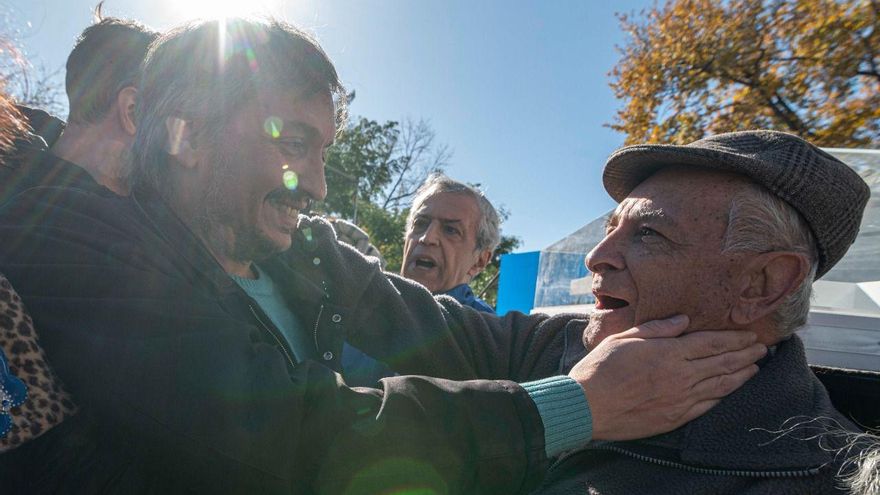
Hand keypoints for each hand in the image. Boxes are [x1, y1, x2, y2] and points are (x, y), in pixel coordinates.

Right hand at [568, 314, 765, 440]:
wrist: (587, 406)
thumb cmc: (600, 368)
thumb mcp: (624, 338)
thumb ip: (657, 328)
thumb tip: (684, 319)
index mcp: (668, 352)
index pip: (711, 342)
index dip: (734, 338)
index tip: (750, 334)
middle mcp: (680, 375)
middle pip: (722, 362)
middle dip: (745, 354)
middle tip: (762, 348)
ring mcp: (680, 398)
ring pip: (721, 385)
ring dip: (742, 374)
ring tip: (756, 366)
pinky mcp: (675, 417)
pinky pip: (707, 405)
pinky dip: (724, 396)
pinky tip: (732, 390)